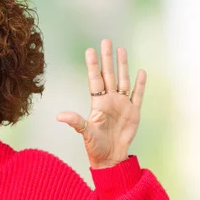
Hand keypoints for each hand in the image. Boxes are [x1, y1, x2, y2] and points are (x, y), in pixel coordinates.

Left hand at [57, 39, 146, 168]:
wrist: (111, 158)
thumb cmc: (95, 146)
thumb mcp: (85, 133)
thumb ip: (75, 122)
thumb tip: (59, 116)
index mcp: (97, 103)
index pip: (95, 80)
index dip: (93, 65)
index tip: (90, 50)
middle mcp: (110, 100)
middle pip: (109, 75)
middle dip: (107, 59)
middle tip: (106, 41)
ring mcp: (122, 105)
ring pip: (123, 81)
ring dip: (123, 66)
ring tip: (121, 49)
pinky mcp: (134, 113)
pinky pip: (137, 95)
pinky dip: (140, 84)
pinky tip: (141, 71)